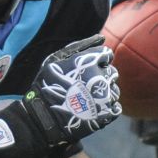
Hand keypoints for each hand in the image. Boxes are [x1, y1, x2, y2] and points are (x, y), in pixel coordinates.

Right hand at [0, 35, 121, 157]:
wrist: (42, 118)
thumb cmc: (47, 86)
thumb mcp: (56, 60)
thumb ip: (80, 47)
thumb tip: (101, 39)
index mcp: (91, 63)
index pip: (106, 56)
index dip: (98, 61)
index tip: (87, 69)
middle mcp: (102, 79)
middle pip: (112, 74)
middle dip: (101, 77)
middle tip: (85, 86)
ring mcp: (105, 98)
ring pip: (115, 91)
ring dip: (105, 93)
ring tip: (88, 99)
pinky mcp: (106, 115)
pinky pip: (116, 108)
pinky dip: (108, 108)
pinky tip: (94, 109)